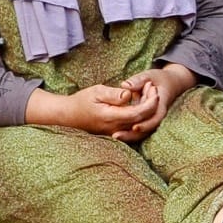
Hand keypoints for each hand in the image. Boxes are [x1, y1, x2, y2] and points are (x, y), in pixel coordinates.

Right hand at [28, 83, 158, 137]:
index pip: (137, 113)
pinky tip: (142, 102)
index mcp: (110, 117)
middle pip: (142, 120)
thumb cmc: (82, 100)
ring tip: (149, 94)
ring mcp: (115, 132)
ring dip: (148, 111)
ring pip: (139, 125)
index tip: (154, 89)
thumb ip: (113, 94)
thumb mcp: (96, 91)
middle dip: (152, 105)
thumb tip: (129, 95)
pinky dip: (141, 116)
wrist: (68, 116)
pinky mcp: (116, 133)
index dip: (149, 103)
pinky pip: (133, 127)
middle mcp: (115, 128)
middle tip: (154, 89)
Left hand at [111, 65, 194, 141]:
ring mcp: (151, 118)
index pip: (155, 118)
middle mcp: (157, 114)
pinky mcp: (145, 119)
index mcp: (160, 103)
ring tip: (114, 136)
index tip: (134, 127)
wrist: (169, 83)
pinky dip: (128, 132)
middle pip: (147, 130)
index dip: (145, 124)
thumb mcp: (149, 75)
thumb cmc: (158, 78)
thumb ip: (137, 80)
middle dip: (133, 134)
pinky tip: (115, 134)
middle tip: (116, 136)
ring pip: (142, 132)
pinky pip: (138, 129)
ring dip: (129, 136)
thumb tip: (125, 86)